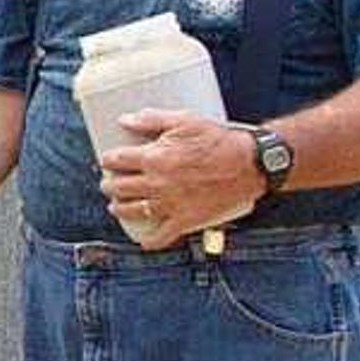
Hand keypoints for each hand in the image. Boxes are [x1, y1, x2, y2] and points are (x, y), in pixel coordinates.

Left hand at [98, 109, 263, 246]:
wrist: (251, 163)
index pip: (116, 160)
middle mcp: (157, 184)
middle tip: (109, 183)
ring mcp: (170, 204)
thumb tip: (124, 119)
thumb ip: (152, 120)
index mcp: (154, 158)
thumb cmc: (220, 139)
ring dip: (120, 208)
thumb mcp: (185, 120)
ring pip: (132, 211)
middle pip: (118, 187)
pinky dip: (150, 240)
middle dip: (109, 184)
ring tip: (117, 205)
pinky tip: (144, 239)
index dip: (108, 160)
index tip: (108, 160)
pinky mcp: (186, 221)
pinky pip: (161, 237)